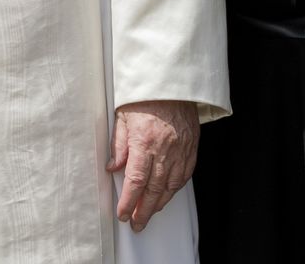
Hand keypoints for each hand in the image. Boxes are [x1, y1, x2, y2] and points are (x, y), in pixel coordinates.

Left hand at [110, 99, 198, 232]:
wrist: (172, 81)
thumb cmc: (146, 95)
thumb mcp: (122, 117)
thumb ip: (118, 145)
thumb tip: (112, 168)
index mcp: (144, 142)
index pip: (135, 181)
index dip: (129, 202)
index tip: (123, 214)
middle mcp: (164, 150)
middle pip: (154, 189)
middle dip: (144, 210)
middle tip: (136, 223)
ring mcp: (180, 150)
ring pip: (171, 186)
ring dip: (159, 203)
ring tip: (149, 214)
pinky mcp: (191, 147)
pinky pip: (185, 175)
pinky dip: (175, 189)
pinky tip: (167, 195)